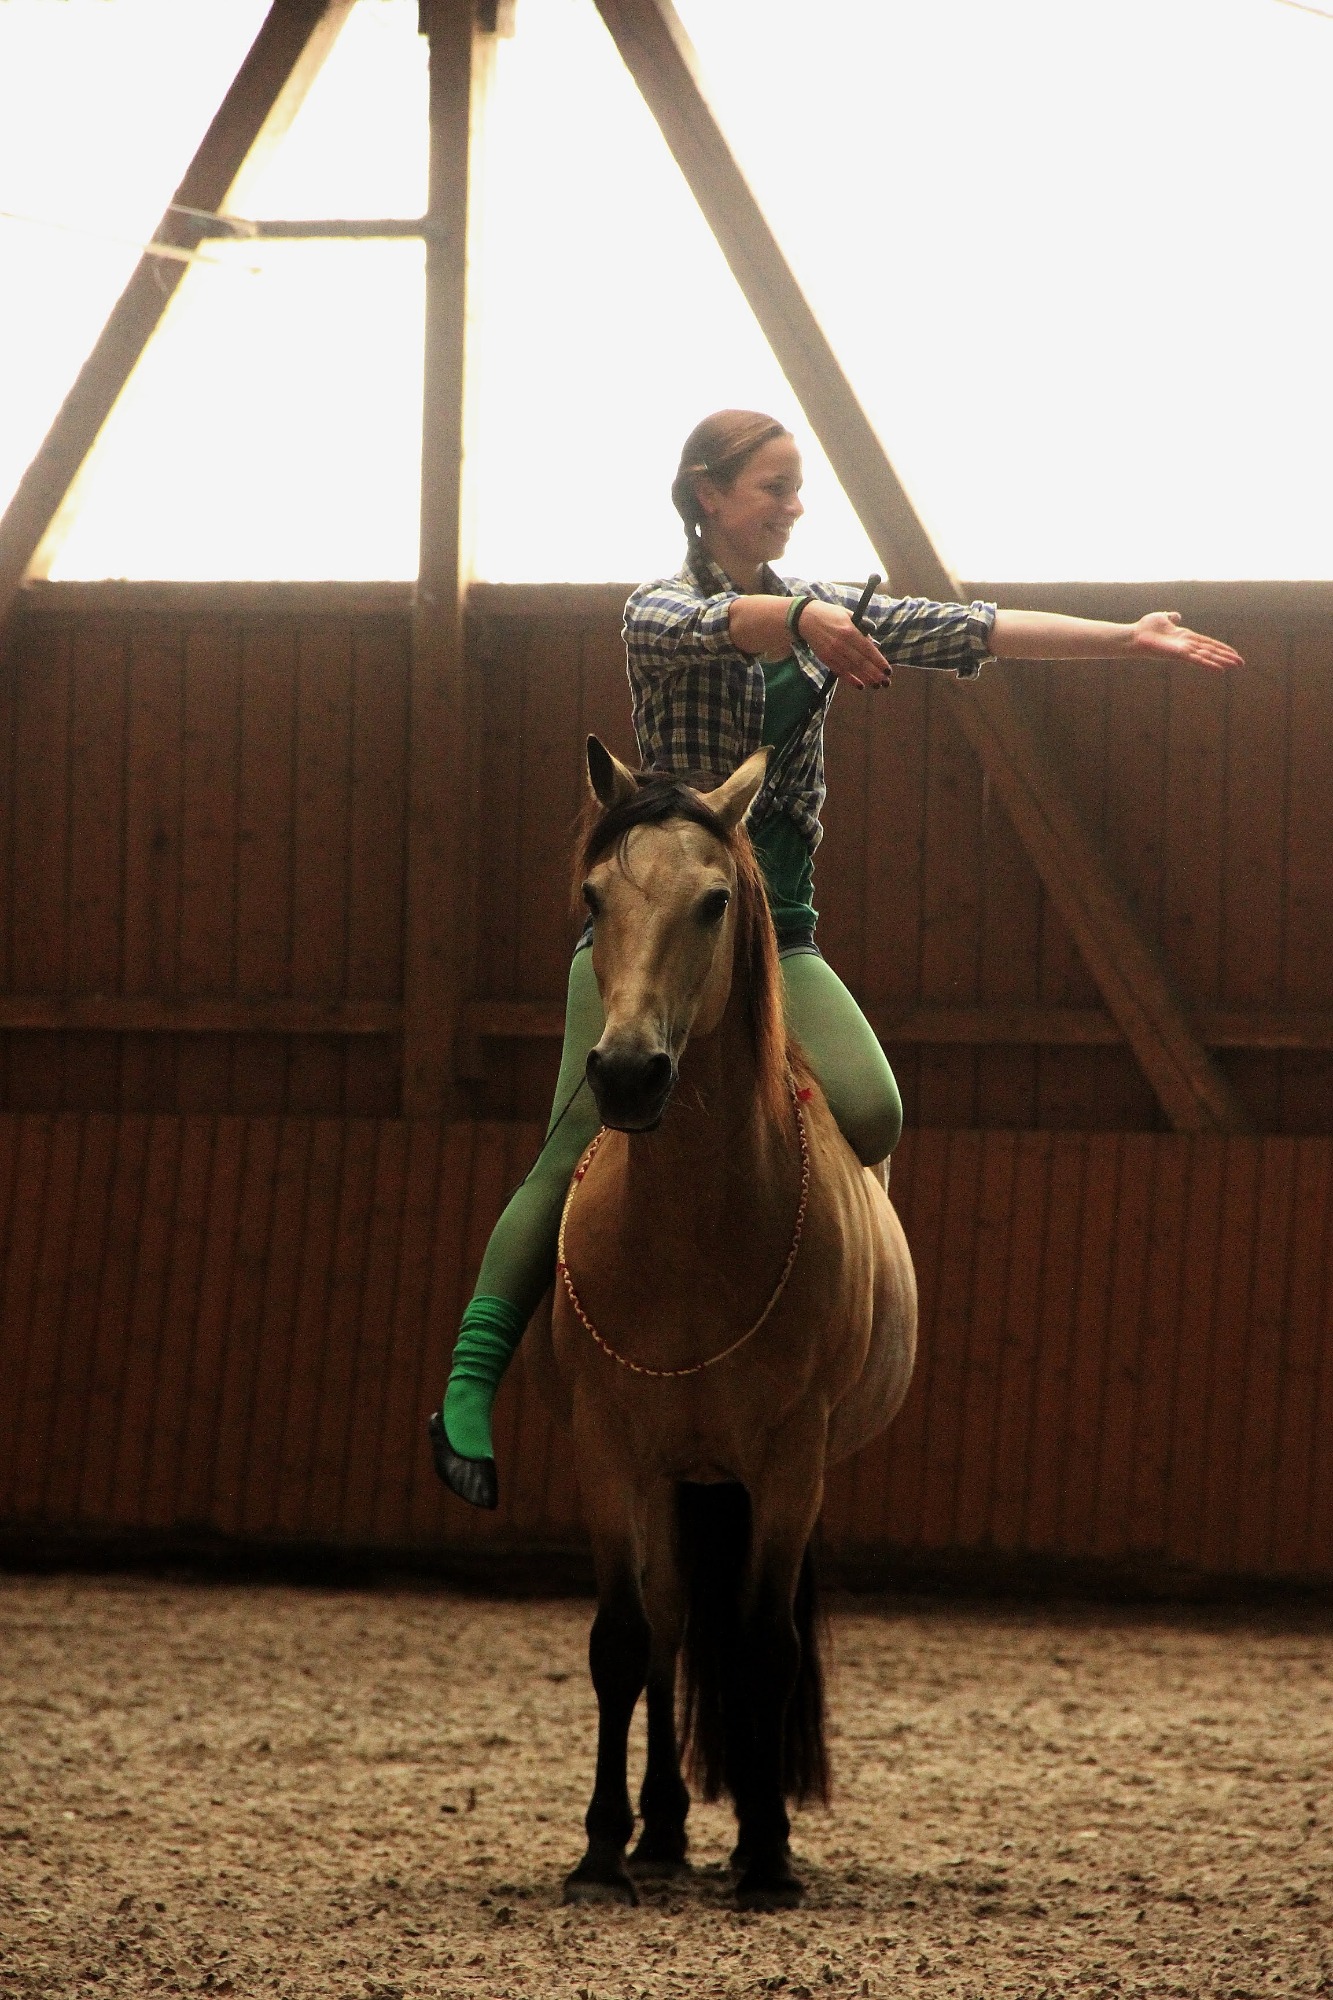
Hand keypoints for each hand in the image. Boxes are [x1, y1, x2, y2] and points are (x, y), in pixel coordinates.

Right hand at [798, 598, 891, 687]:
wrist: (805, 618)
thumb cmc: (829, 614)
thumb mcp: (847, 614)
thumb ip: (862, 626)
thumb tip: (874, 640)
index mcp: (849, 631)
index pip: (868, 649)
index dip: (879, 661)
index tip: (888, 670)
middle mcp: (841, 643)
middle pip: (861, 662)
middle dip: (875, 673)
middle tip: (886, 682)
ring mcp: (832, 652)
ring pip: (851, 669)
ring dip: (865, 678)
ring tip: (876, 685)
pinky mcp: (825, 658)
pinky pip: (839, 671)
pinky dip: (850, 679)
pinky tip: (860, 685)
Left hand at [1129, 612, 1243, 672]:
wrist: (1133, 636)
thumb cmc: (1146, 628)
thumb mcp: (1162, 618)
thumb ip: (1171, 618)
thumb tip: (1176, 616)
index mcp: (1186, 637)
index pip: (1208, 643)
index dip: (1221, 647)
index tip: (1234, 653)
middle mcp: (1187, 646)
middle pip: (1211, 651)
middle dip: (1226, 657)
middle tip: (1241, 664)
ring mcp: (1184, 651)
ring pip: (1207, 657)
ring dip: (1222, 661)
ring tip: (1236, 666)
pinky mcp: (1178, 655)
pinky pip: (1196, 660)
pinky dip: (1209, 665)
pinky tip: (1220, 670)